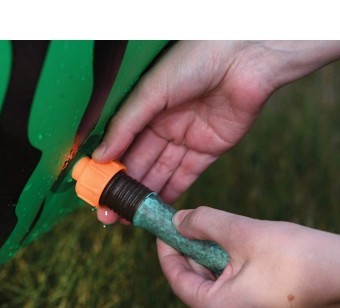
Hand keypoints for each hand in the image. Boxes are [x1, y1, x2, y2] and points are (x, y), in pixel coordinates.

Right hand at [94, 40, 274, 222]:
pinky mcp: (209, 150)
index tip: (95, 190)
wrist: (245, 58)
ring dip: (144, 196)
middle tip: (108, 213)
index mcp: (145, 109)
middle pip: (139, 163)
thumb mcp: (151, 92)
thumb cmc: (195, 61)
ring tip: (127, 217)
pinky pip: (186, 176)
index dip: (108, 169)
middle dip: (124, 189)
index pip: (121, 145)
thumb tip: (99, 156)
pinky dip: (171, 193)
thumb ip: (125, 126)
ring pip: (160, 173)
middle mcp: (163, 125)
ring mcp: (186, 139)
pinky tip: (155, 210)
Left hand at [157, 207, 339, 307]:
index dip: (168, 252)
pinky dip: (246, 294)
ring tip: (235, 253)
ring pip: (227, 304)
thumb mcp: (242, 231)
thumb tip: (178, 222)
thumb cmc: (297, 255)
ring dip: (224, 278)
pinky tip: (259, 275)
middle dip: (199, 263)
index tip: (166, 234)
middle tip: (200, 236)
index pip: (177, 280)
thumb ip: (203, 223)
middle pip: (202, 292)